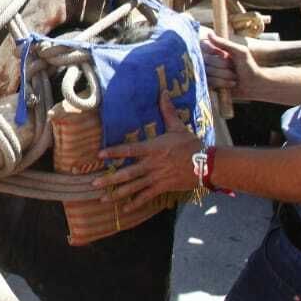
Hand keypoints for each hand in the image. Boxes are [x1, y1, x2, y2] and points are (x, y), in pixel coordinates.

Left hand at [92, 93, 202, 207]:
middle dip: (109, 179)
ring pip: (133, 187)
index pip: (129, 150)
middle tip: (94, 184)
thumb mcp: (178, 127)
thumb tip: (163, 92)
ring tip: (103, 199)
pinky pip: (146, 197)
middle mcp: (151, 165)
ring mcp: (156, 178)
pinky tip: (124, 209)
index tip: (99, 155)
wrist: (207, 164)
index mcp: (152, 149)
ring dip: (117, 193)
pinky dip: (135, 203)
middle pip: (127, 173)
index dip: (114, 152)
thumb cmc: (191, 145)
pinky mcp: (163, 187)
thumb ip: (167, 111)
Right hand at [201, 31, 262, 100]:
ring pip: (207, 71)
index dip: (213, 50)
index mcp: (217, 49)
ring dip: (224, 74)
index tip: (225, 55)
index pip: (203, 45)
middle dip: (222, 65)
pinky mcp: (209, 83)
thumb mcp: (240, 52)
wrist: (253, 85)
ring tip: (234, 76)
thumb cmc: (248, 66)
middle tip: (233, 67)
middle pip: (206, 59)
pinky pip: (209, 81)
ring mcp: (208, 71)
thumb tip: (208, 34)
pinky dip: (222, 82)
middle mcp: (210, 59)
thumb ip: (224, 43)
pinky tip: (231, 83)